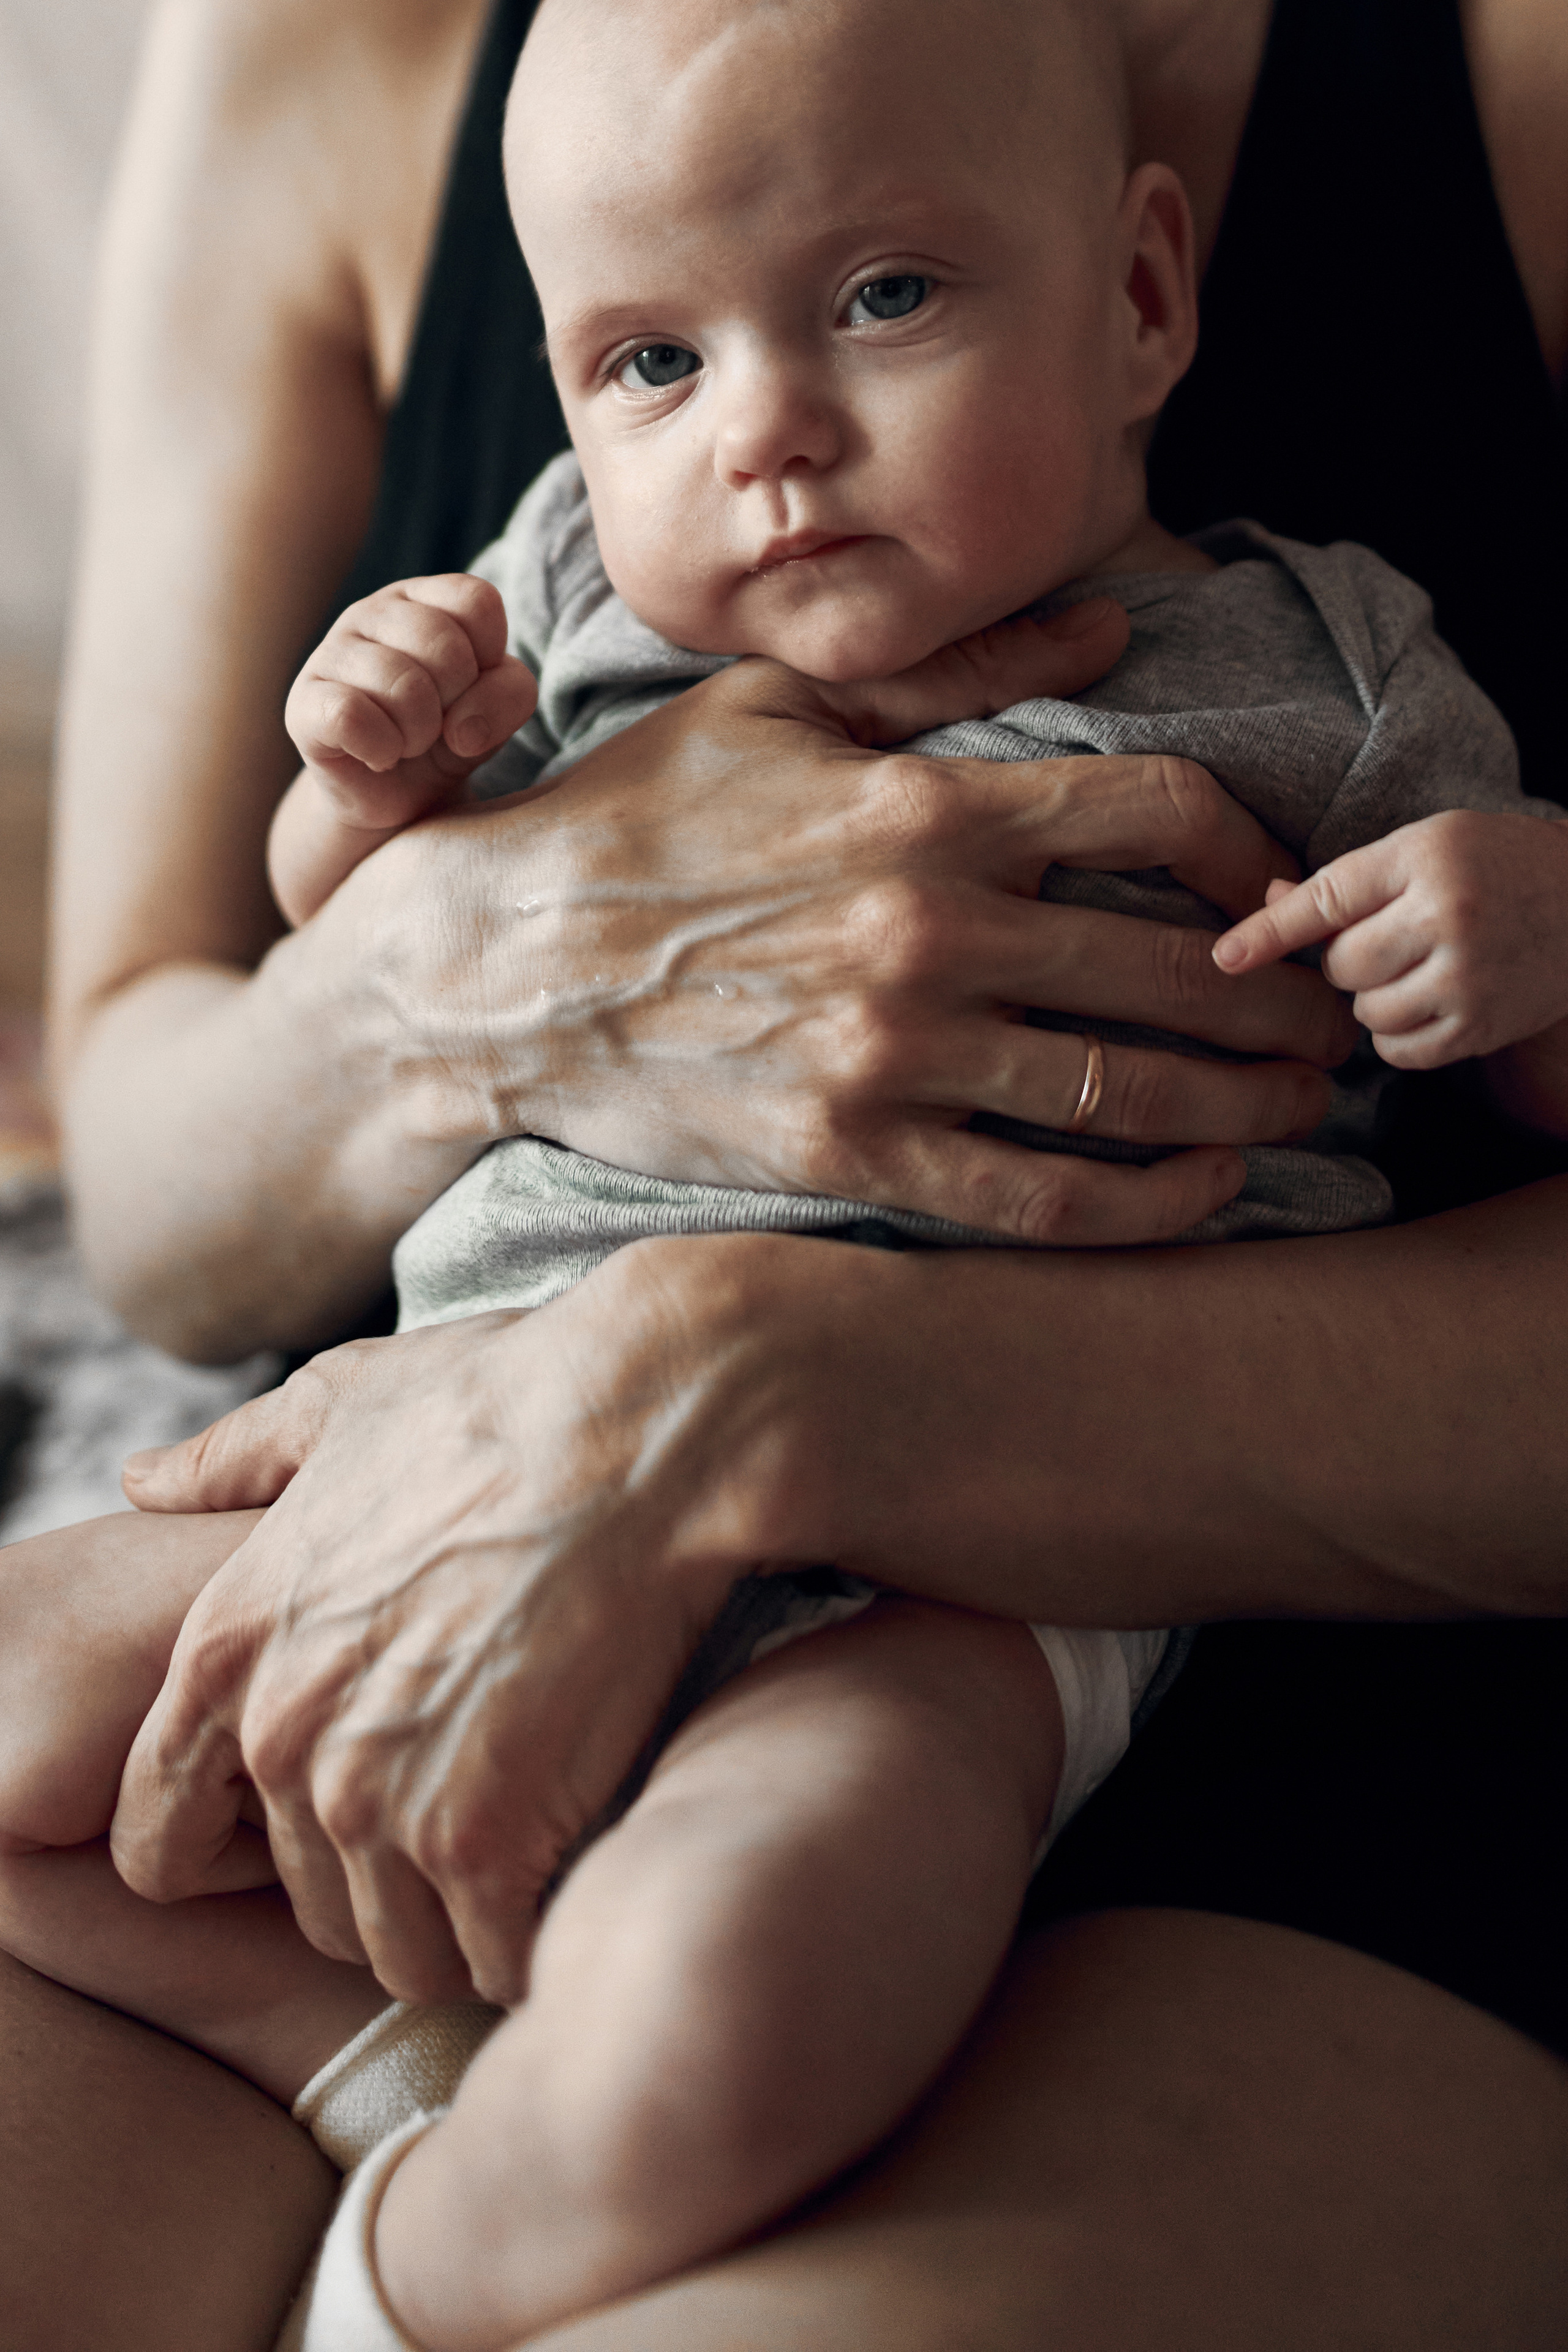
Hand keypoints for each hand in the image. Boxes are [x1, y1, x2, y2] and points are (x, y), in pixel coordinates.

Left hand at [110, 1259, 787, 2005]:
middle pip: (303, 1906)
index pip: (156, 1835)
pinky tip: (577, 1866)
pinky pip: (492, 1957)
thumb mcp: (339, 1404)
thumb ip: (233, 1455)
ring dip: (461, 1923)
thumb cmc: (503, 1400)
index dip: (229, 1852)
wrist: (635, 1428)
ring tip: (530, 1855)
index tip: (320, 1826)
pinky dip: (534, 1933)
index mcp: (228, 1649)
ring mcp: (378, 1801)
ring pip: (398, 1951)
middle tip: (468, 1827)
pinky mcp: (485, 1840)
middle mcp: (282, 1740)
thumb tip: (142, 1472)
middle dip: (381, 1884)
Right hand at [285, 574, 537, 833]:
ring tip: (408, 742)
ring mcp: (332, 652)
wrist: (393, 797)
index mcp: (425, 599)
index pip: (478, 602)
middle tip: (437, 724)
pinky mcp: (304, 704)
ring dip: (420, 734)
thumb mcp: (496, 714)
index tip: (469, 689)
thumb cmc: (447, 739)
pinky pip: (353, 717)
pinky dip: (382, 750)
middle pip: (445, 645)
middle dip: (455, 703)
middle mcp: (374, 612)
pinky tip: (378, 754)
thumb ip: (509, 697)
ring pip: (403, 685)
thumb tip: (464, 727)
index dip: (489, 658)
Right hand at [334, 600, 1355, 1247]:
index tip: (1280, 890)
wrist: (493, 968)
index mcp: (925, 805)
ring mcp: (892, 1050)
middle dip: (1281, 997)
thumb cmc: (633, 824)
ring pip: (1128, 1089)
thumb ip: (953, 674)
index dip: (1255, 853)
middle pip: (1178, 963)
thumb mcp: (778, 711)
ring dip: (1242, 1104)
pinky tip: (1203, 1194)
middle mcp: (929, 928)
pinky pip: (1038, 1196)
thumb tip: (1107, 628)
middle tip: (1328, 1020)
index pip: (1161, 812)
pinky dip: (1144, 1206)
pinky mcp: (851, 1154)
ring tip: (1294, 1107)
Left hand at [1212, 810, 1567, 1067]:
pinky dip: (1400, 1035)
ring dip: (1373, 1000)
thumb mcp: (1426, 846)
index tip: (1224, 958)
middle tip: (1388, 940)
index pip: (1327, 899)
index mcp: (1427, 856)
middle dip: (1347, 961)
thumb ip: (1347, 880)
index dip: (1269, 932)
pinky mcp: (1482, 1027)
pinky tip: (1432, 1001)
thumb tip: (1263, 902)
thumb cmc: (1495, 866)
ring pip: (1365, 1014)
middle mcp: (1448, 915)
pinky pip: (1399, 1052)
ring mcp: (1469, 977)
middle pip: (1341, 965)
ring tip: (1417, 968)